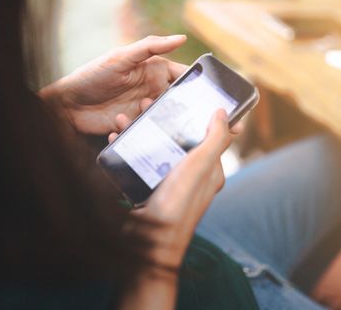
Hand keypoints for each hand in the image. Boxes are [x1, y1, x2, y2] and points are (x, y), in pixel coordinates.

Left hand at [39, 35, 187, 135]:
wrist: (66, 104)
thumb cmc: (93, 75)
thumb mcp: (121, 57)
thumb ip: (151, 46)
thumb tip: (182, 38)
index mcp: (155, 72)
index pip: (183, 77)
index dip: (196, 84)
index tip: (206, 94)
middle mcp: (152, 92)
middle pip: (177, 102)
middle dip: (175, 109)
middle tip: (161, 110)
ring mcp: (143, 111)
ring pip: (161, 121)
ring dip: (148, 120)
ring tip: (127, 113)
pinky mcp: (132, 127)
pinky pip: (142, 133)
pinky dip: (130, 130)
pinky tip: (115, 123)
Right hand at [110, 106, 242, 269]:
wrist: (150, 243)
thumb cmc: (179, 204)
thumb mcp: (200, 167)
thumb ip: (215, 139)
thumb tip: (223, 112)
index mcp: (209, 169)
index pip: (207, 134)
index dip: (194, 114)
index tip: (179, 97)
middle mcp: (191, 174)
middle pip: (177, 137)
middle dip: (161, 119)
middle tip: (144, 104)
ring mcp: (168, 181)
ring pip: (156, 146)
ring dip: (141, 129)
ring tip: (125, 117)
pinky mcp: (149, 187)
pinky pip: (140, 161)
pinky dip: (129, 147)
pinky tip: (116, 137)